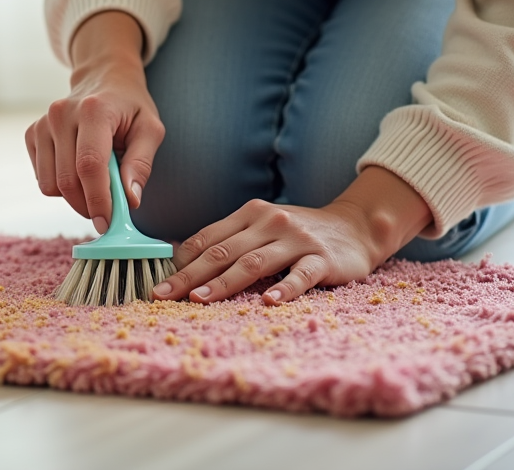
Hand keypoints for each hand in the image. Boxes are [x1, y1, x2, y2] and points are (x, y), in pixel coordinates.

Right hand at [25, 11, 164, 232]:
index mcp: (93, 110)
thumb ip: (141, 164)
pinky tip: (78, 169)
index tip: (108, 223)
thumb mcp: (150, 129)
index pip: (90, 165)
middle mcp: (61, 114)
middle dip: (88, 205)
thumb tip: (130, 200)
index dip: (98, 199)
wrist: (103, 78)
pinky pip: (42, 179)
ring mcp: (42, 124)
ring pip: (50, 185)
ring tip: (95, 181)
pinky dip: (61, 185)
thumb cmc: (130, 106)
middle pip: (68, 181)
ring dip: (74, 197)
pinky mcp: (32, 134)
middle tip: (108, 211)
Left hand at [152, 166, 432, 304]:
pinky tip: (269, 301)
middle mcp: (270, 222)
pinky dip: (284, 287)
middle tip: (164, 295)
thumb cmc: (298, 232)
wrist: (355, 226)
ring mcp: (297, 240)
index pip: (208, 238)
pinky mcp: (322, 259)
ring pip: (254, 262)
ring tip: (200, 299)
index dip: (181, 262)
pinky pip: (300, 275)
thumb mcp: (262, 226)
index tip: (159, 284)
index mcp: (251, 213)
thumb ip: (230, 239)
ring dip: (224, 282)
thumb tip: (182, 257)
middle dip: (190, 275)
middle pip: (223, 251)